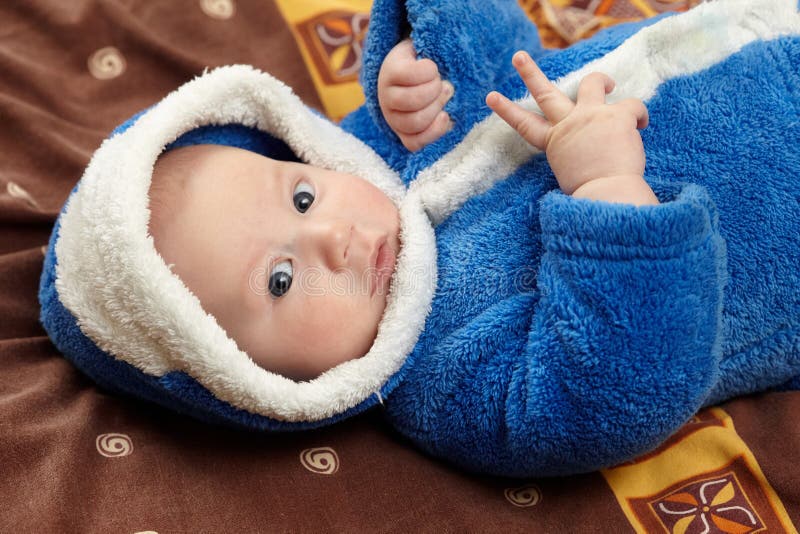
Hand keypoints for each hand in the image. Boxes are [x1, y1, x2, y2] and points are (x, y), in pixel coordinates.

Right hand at [378, 38, 452, 151]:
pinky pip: (415, 143)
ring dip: (437, 110)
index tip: (433, 68)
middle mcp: (385, 97)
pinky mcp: (403, 136)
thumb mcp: (421, 49)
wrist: (406, 82)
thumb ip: (429, 49)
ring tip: (445, 99)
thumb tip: (444, 62)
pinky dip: (434, 132)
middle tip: (445, 85)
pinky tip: (445, 117)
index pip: (412, 74)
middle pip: (413, 101)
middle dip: (436, 92)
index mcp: (389, 72)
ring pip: (415, 123)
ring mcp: (393, 119)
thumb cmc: (419, 63)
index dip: (429, 71)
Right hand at [486, 51, 655, 203]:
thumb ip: (574, 151)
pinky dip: (639, 115)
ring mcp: (592, 115)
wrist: (606, 193)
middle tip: (519, 57)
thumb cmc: (589, 192)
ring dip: (601, 80)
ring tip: (608, 84)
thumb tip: (591, 144)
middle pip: (544, 93)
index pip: (525, 124)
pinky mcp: (618, 114)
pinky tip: (641, 126)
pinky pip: (633, 104)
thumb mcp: (570, 170)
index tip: (491, 96)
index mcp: (554, 141)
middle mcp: (569, 123)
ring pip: (592, 81)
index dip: (506, 110)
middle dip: (529, 72)